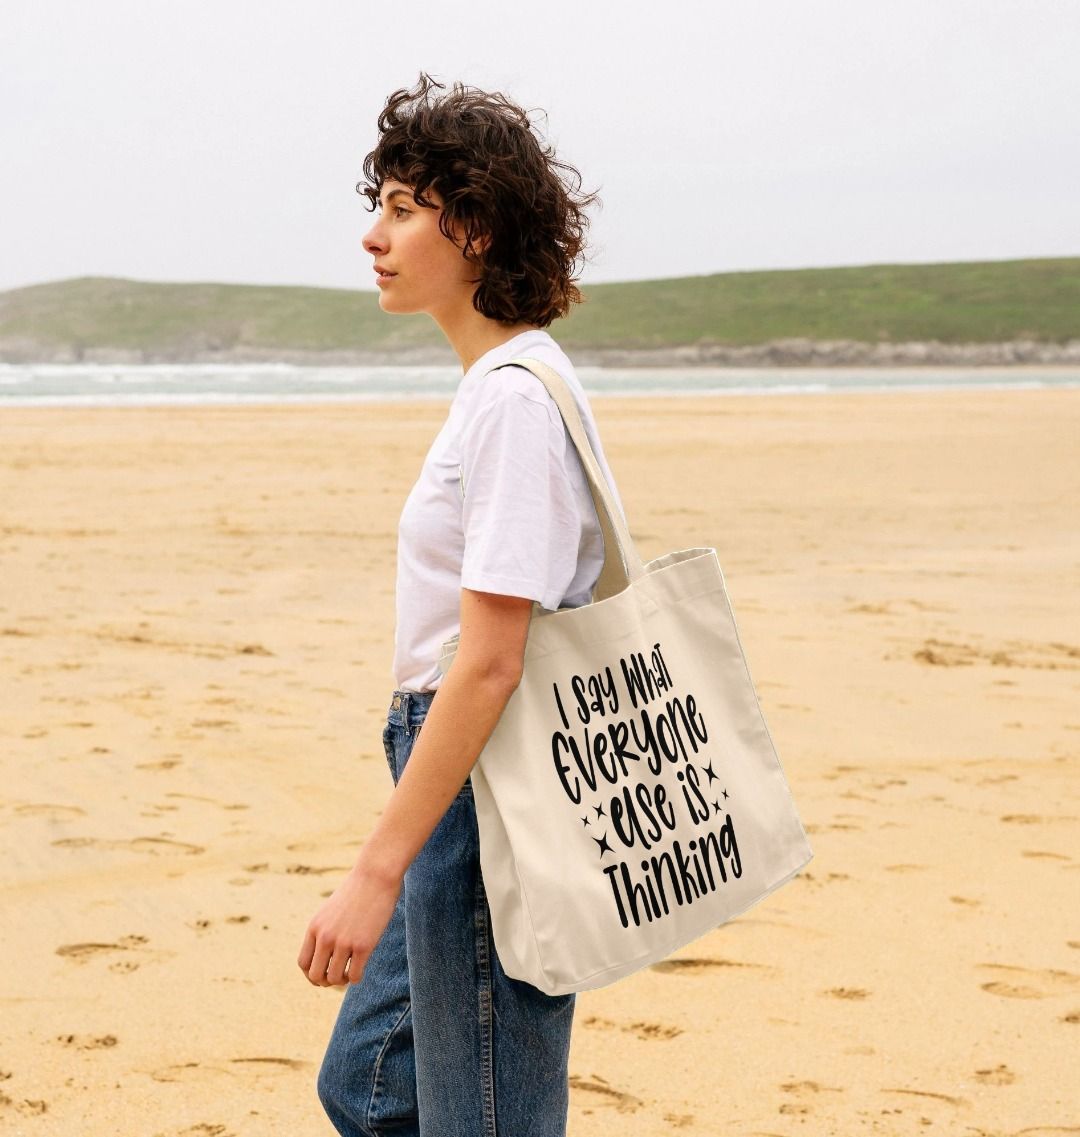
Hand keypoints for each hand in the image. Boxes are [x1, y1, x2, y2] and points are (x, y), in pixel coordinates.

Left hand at [296, 856, 401, 987]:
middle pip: (315, 975)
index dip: (312, 975)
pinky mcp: (363, 945)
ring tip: (350, 972)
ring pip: (334, 979)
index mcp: (315, 927)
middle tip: (338, 975)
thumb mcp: (331, 910)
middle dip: (326, 981)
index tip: (323, 974)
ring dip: (342, 980)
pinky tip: (361, 968)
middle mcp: (325, 937)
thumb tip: (325, 954)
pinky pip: (354, 975)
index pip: (303, 963)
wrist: (376, 875)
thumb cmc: (357, 891)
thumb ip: (324, 930)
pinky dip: (356, 978)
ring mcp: (344, 942)